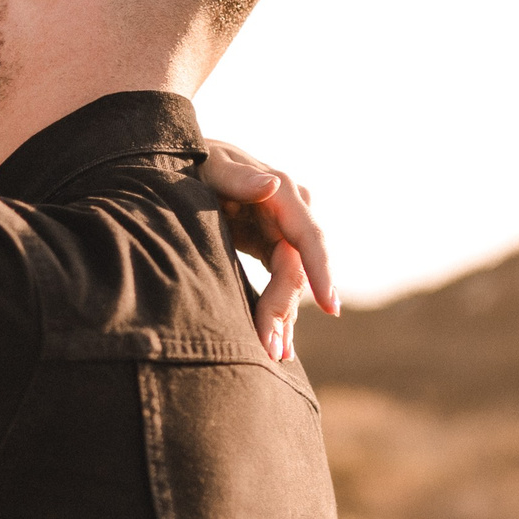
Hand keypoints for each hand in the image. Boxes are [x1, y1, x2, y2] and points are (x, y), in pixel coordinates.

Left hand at [199, 140, 337, 363]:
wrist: (188, 164)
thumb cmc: (197, 161)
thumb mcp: (212, 165)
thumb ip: (238, 177)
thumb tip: (271, 185)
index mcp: (283, 194)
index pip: (309, 237)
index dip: (321, 271)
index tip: (331, 306)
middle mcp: (292, 215)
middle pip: (298, 270)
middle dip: (287, 310)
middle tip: (272, 350)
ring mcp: (284, 233)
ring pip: (292, 283)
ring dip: (284, 320)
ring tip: (274, 357)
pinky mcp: (272, 248)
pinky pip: (281, 285)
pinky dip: (278, 313)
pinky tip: (279, 346)